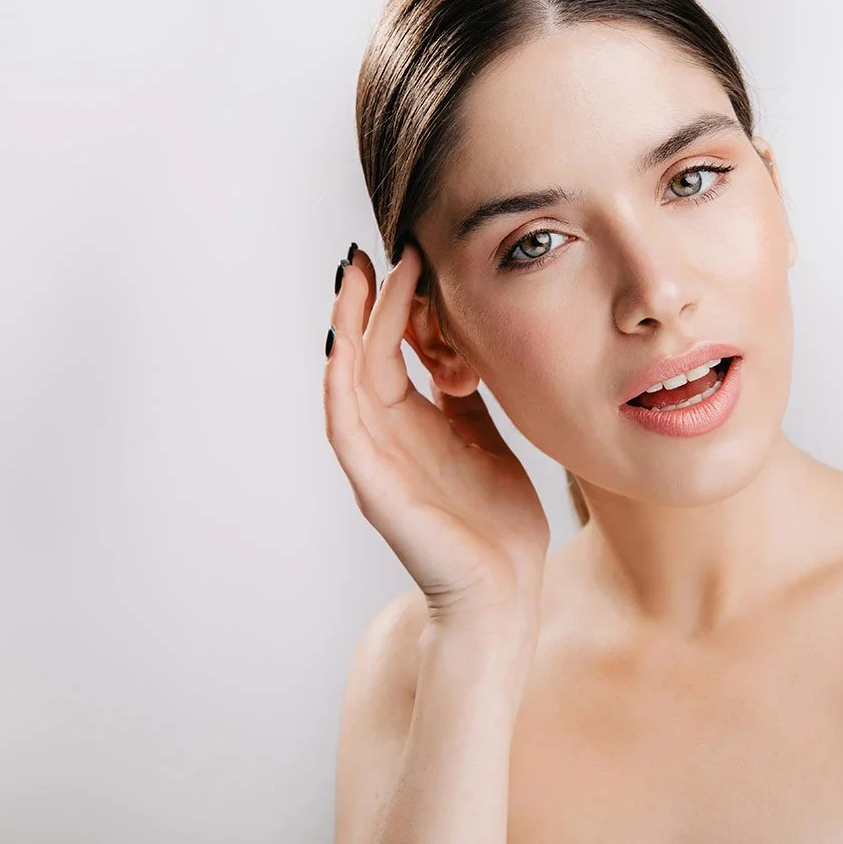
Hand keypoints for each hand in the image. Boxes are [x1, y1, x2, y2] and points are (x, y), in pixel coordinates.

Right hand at [322, 242, 548, 636]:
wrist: (503, 593)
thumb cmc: (495, 525)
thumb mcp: (486, 442)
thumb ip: (465, 399)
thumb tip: (462, 348)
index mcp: (413, 425)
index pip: (394, 350)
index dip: (399, 303)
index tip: (412, 255)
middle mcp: (387, 438)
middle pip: (365, 353)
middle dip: (368, 300)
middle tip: (375, 250)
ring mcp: (375, 462)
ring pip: (348, 379)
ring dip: (348, 326)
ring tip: (355, 277)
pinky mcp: (374, 489)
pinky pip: (345, 426)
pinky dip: (339, 383)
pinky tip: (341, 344)